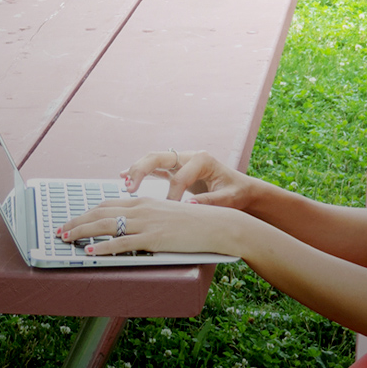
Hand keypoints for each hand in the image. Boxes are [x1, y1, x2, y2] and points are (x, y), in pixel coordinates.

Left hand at [57, 197, 238, 256]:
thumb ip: (147, 219)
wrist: (217, 224)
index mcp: (144, 202)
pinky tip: (90, 253)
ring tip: (66, 239)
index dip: (86, 212)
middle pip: (100, 212)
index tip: (72, 220)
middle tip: (59, 230)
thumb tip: (130, 229)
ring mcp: (147, 222)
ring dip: (82, 232)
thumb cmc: (194, 222)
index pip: (107, 204)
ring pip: (106, 225)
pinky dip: (102, 248)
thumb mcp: (166, 215)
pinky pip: (122, 243)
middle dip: (77, 221)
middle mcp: (142, 208)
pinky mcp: (154, 238)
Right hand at [122, 150, 254, 209]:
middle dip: (142, 170)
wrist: (242, 189)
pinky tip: (124, 176)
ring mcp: (181, 161)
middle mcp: (189, 156)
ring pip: (154, 160)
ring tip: (125, 182)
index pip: (179, 177)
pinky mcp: (176, 169)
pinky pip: (155, 168)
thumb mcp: (229, 198)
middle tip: (130, 187)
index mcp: (203, 160)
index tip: (168, 211)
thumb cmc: (237, 193)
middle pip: (159, 157)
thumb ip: (211, 202)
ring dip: (137, 169)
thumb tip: (190, 205)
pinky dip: (140, 172)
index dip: (172, 195)